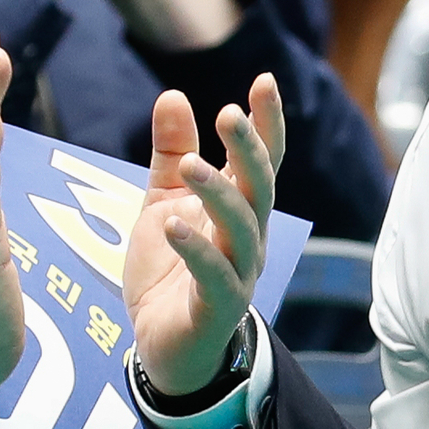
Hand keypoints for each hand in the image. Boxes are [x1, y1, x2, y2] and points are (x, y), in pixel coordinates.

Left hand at [123, 77, 283, 397]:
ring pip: (241, 229)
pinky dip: (196, 250)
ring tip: (191, 165)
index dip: (266, 123)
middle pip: (260, 188)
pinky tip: (173, 225)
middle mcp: (248, 238)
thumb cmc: (169, 272)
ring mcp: (238, 273)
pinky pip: (214, 276)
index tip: (264, 81)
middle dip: (249, 151)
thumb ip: (171, 153)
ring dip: (219, 195)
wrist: (163, 347)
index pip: (261, 160)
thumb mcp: (162, 202)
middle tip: (231, 113)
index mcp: (239, 209)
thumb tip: (174, 94)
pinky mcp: (217, 308)